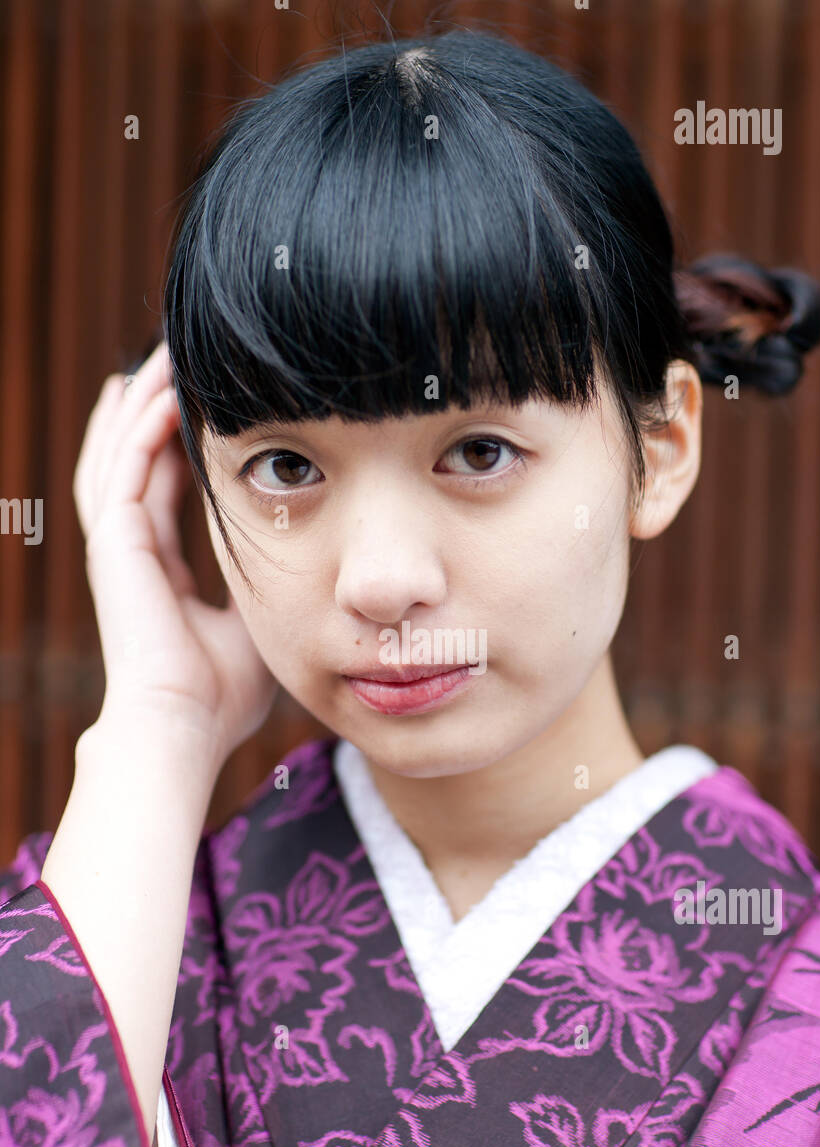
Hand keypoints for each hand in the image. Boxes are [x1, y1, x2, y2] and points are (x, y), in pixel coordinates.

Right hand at [74, 341, 276, 772]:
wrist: (185, 724)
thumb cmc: (222, 693)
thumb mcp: (256, 625)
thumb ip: (267, 591)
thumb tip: (312, 577)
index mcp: (159, 570)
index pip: (160, 490)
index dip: (171, 448)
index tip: (194, 411)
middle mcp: (131, 552)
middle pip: (129, 461)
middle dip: (146, 411)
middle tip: (165, 362)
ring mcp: (118, 547)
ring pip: (120, 454)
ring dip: (142, 405)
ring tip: (161, 358)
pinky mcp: (116, 545)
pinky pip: (127, 469)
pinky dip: (144, 429)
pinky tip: (165, 394)